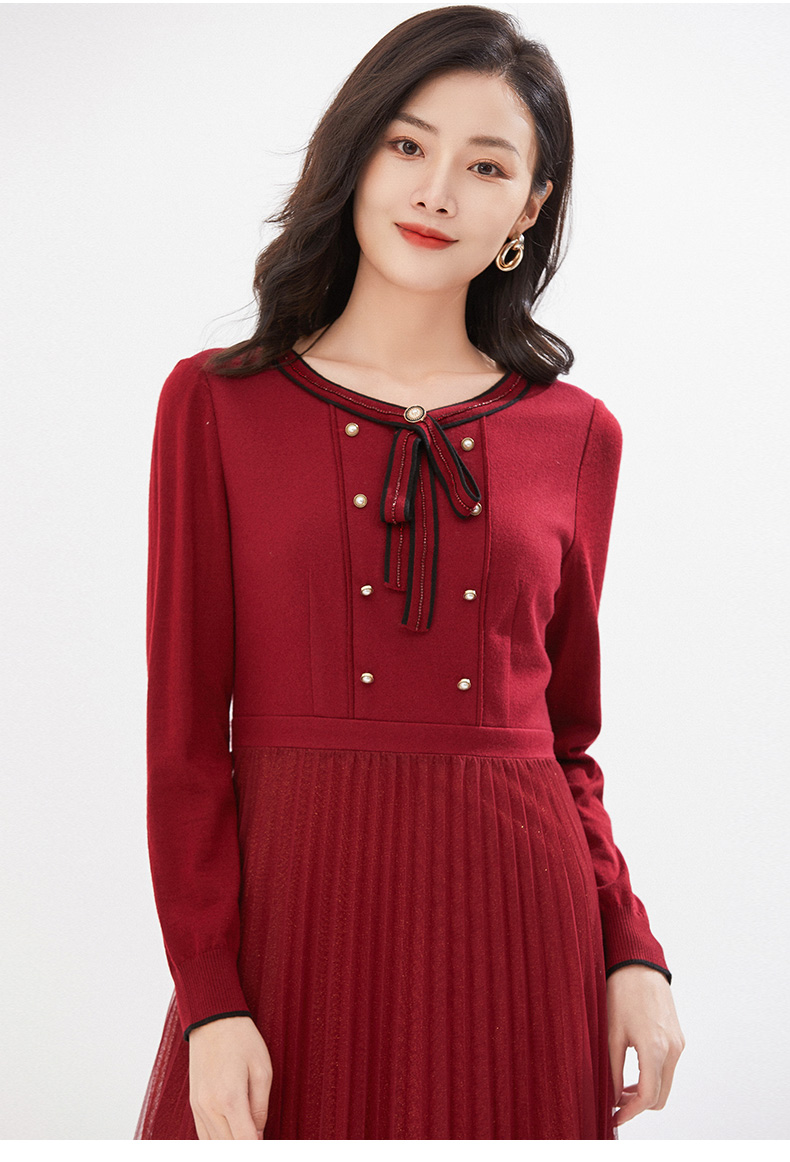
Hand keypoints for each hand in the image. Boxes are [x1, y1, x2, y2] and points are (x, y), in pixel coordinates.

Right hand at [188, 1014, 272, 1139]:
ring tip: (247, 1135)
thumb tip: (259, 1136)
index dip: (258, 1149)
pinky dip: (218, 1141)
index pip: (245, 1142)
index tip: (267, 1146)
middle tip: (259, 1140)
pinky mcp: (194, 1104)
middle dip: (245, 1146)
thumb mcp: (263, 1070)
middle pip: (228, 1147)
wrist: (212, 1019)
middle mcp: (210, 1107)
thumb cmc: (241, 1040)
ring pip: (214, 1145)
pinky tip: (231, 1136)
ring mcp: (199, 1107)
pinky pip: (203, 1135)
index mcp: (230, 1098)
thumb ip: (261, 1108)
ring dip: (231, 1145)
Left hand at [607, 964, 684, 1127]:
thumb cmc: (621, 993)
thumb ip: (613, 1068)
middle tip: (615, 1102)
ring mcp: (678, 1044)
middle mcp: (672, 1049)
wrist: (639, 965)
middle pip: (660, 1096)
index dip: (630, 1112)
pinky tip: (634, 1070)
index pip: (648, 1096)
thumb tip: (612, 1096)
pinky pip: (668, 1068)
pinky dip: (653, 1076)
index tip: (614, 1117)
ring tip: (621, 1087)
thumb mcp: (612, 1033)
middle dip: (638, 1105)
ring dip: (646, 1091)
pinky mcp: (678, 1038)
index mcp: (654, 1048)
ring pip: (666, 1083)